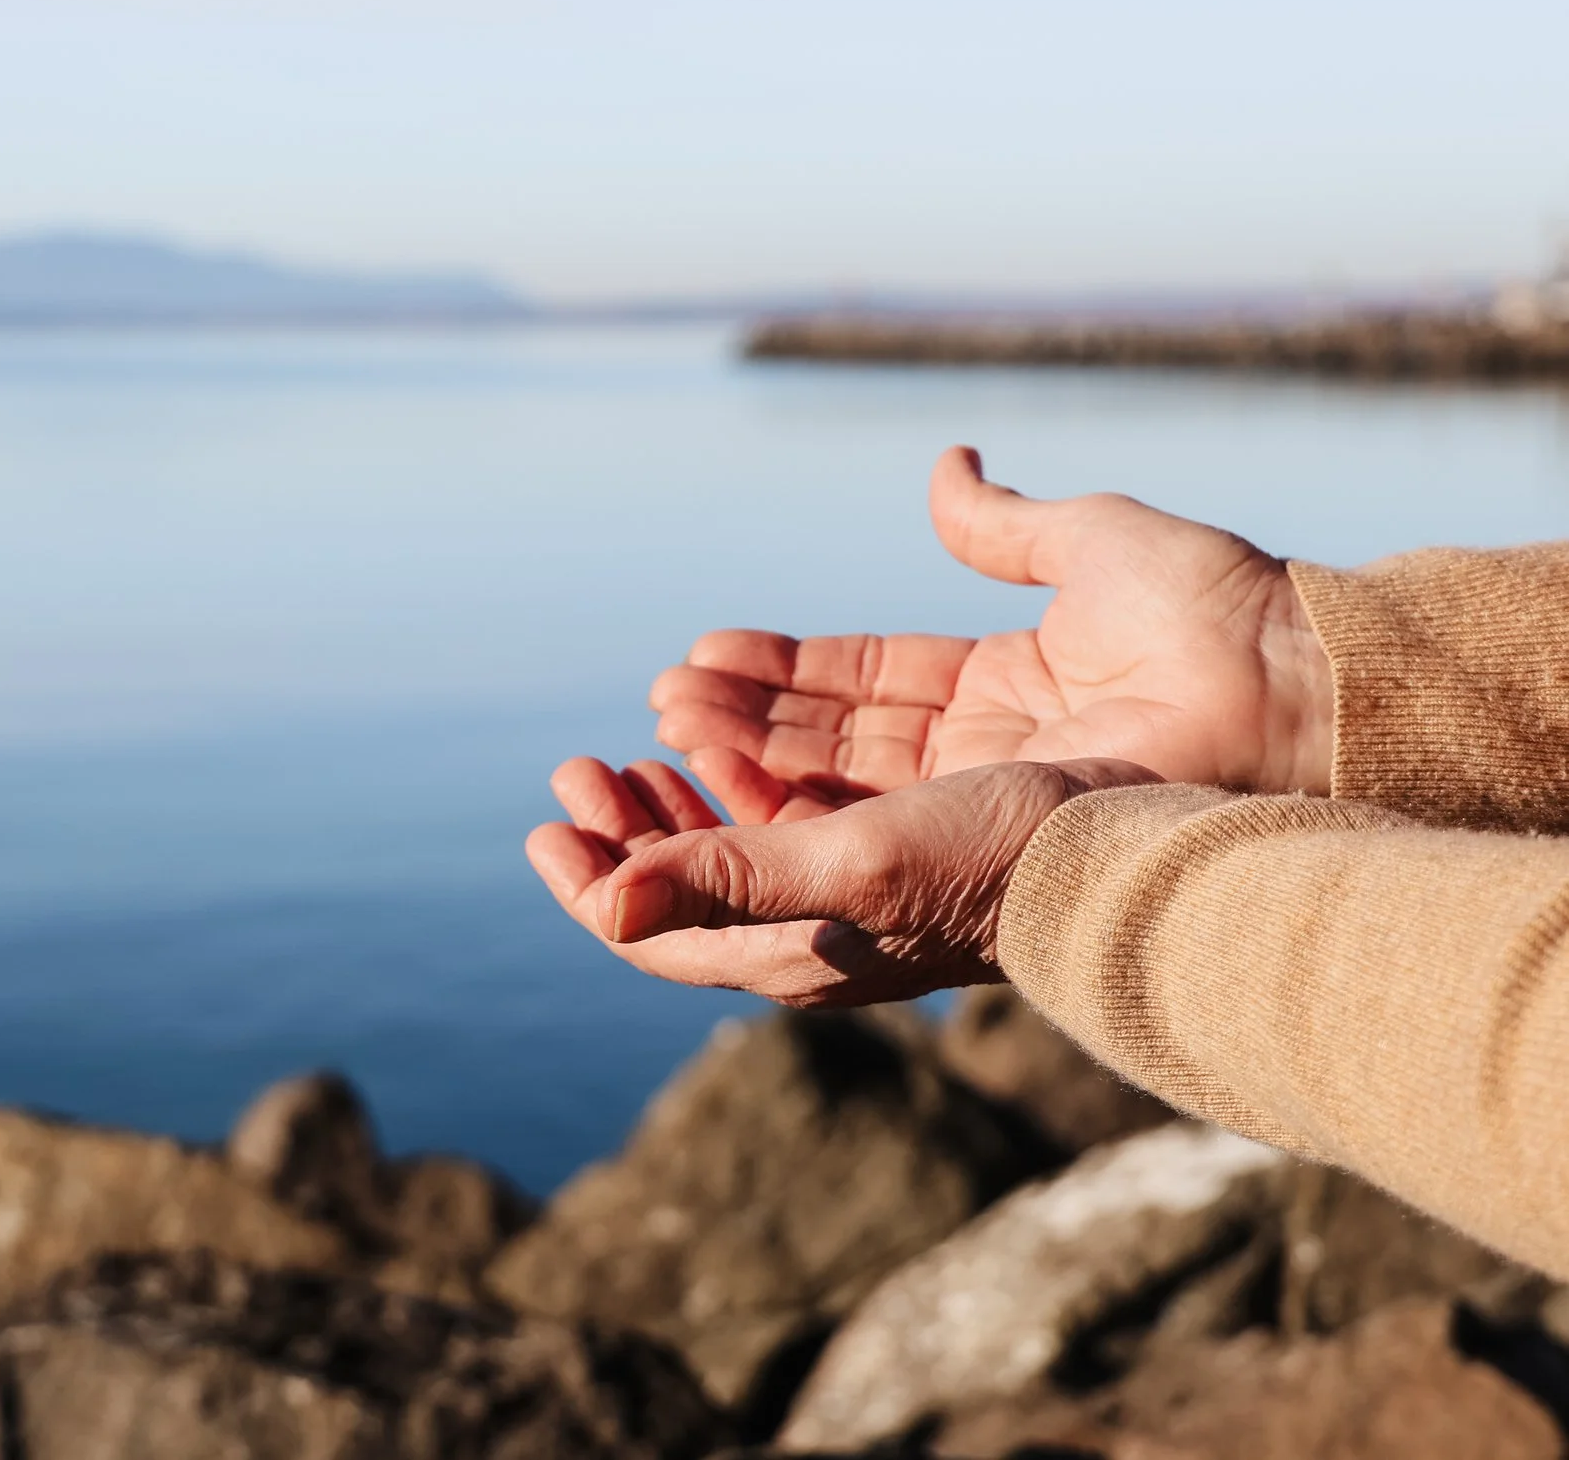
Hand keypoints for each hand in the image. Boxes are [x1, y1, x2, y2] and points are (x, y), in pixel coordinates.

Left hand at [524, 751, 1158, 1006]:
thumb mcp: (847, 865)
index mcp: (794, 955)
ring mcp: (862, 881)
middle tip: (579, 768)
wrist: (1135, 850)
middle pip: (687, 888)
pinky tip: (729, 727)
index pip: (658, 936)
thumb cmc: (997, 863)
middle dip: (626, 830)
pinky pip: (796, 804)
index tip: (547, 828)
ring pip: (737, 840)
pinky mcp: (904, 833)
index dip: (593, 884)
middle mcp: (819, 930)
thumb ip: (724, 881)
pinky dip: (747, 766)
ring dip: (680, 791)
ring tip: (639, 740)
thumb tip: (600, 910)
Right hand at [649, 446, 1332, 814]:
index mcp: (1011, 691)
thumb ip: (1002, 523)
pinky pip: (854, 827)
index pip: (869, 682)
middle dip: (740, 720)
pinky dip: (776, 796)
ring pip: (830, 787)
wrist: (1290, 695)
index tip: (705, 651)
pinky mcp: (971, 844)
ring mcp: (980, 807)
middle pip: (833, 743)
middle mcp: (986, 762)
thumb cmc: (1219, 618)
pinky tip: (710, 761)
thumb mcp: (1093, 545)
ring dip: (741, 754)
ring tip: (668, 717)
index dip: (785, 670)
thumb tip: (947, 466)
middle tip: (663, 696)